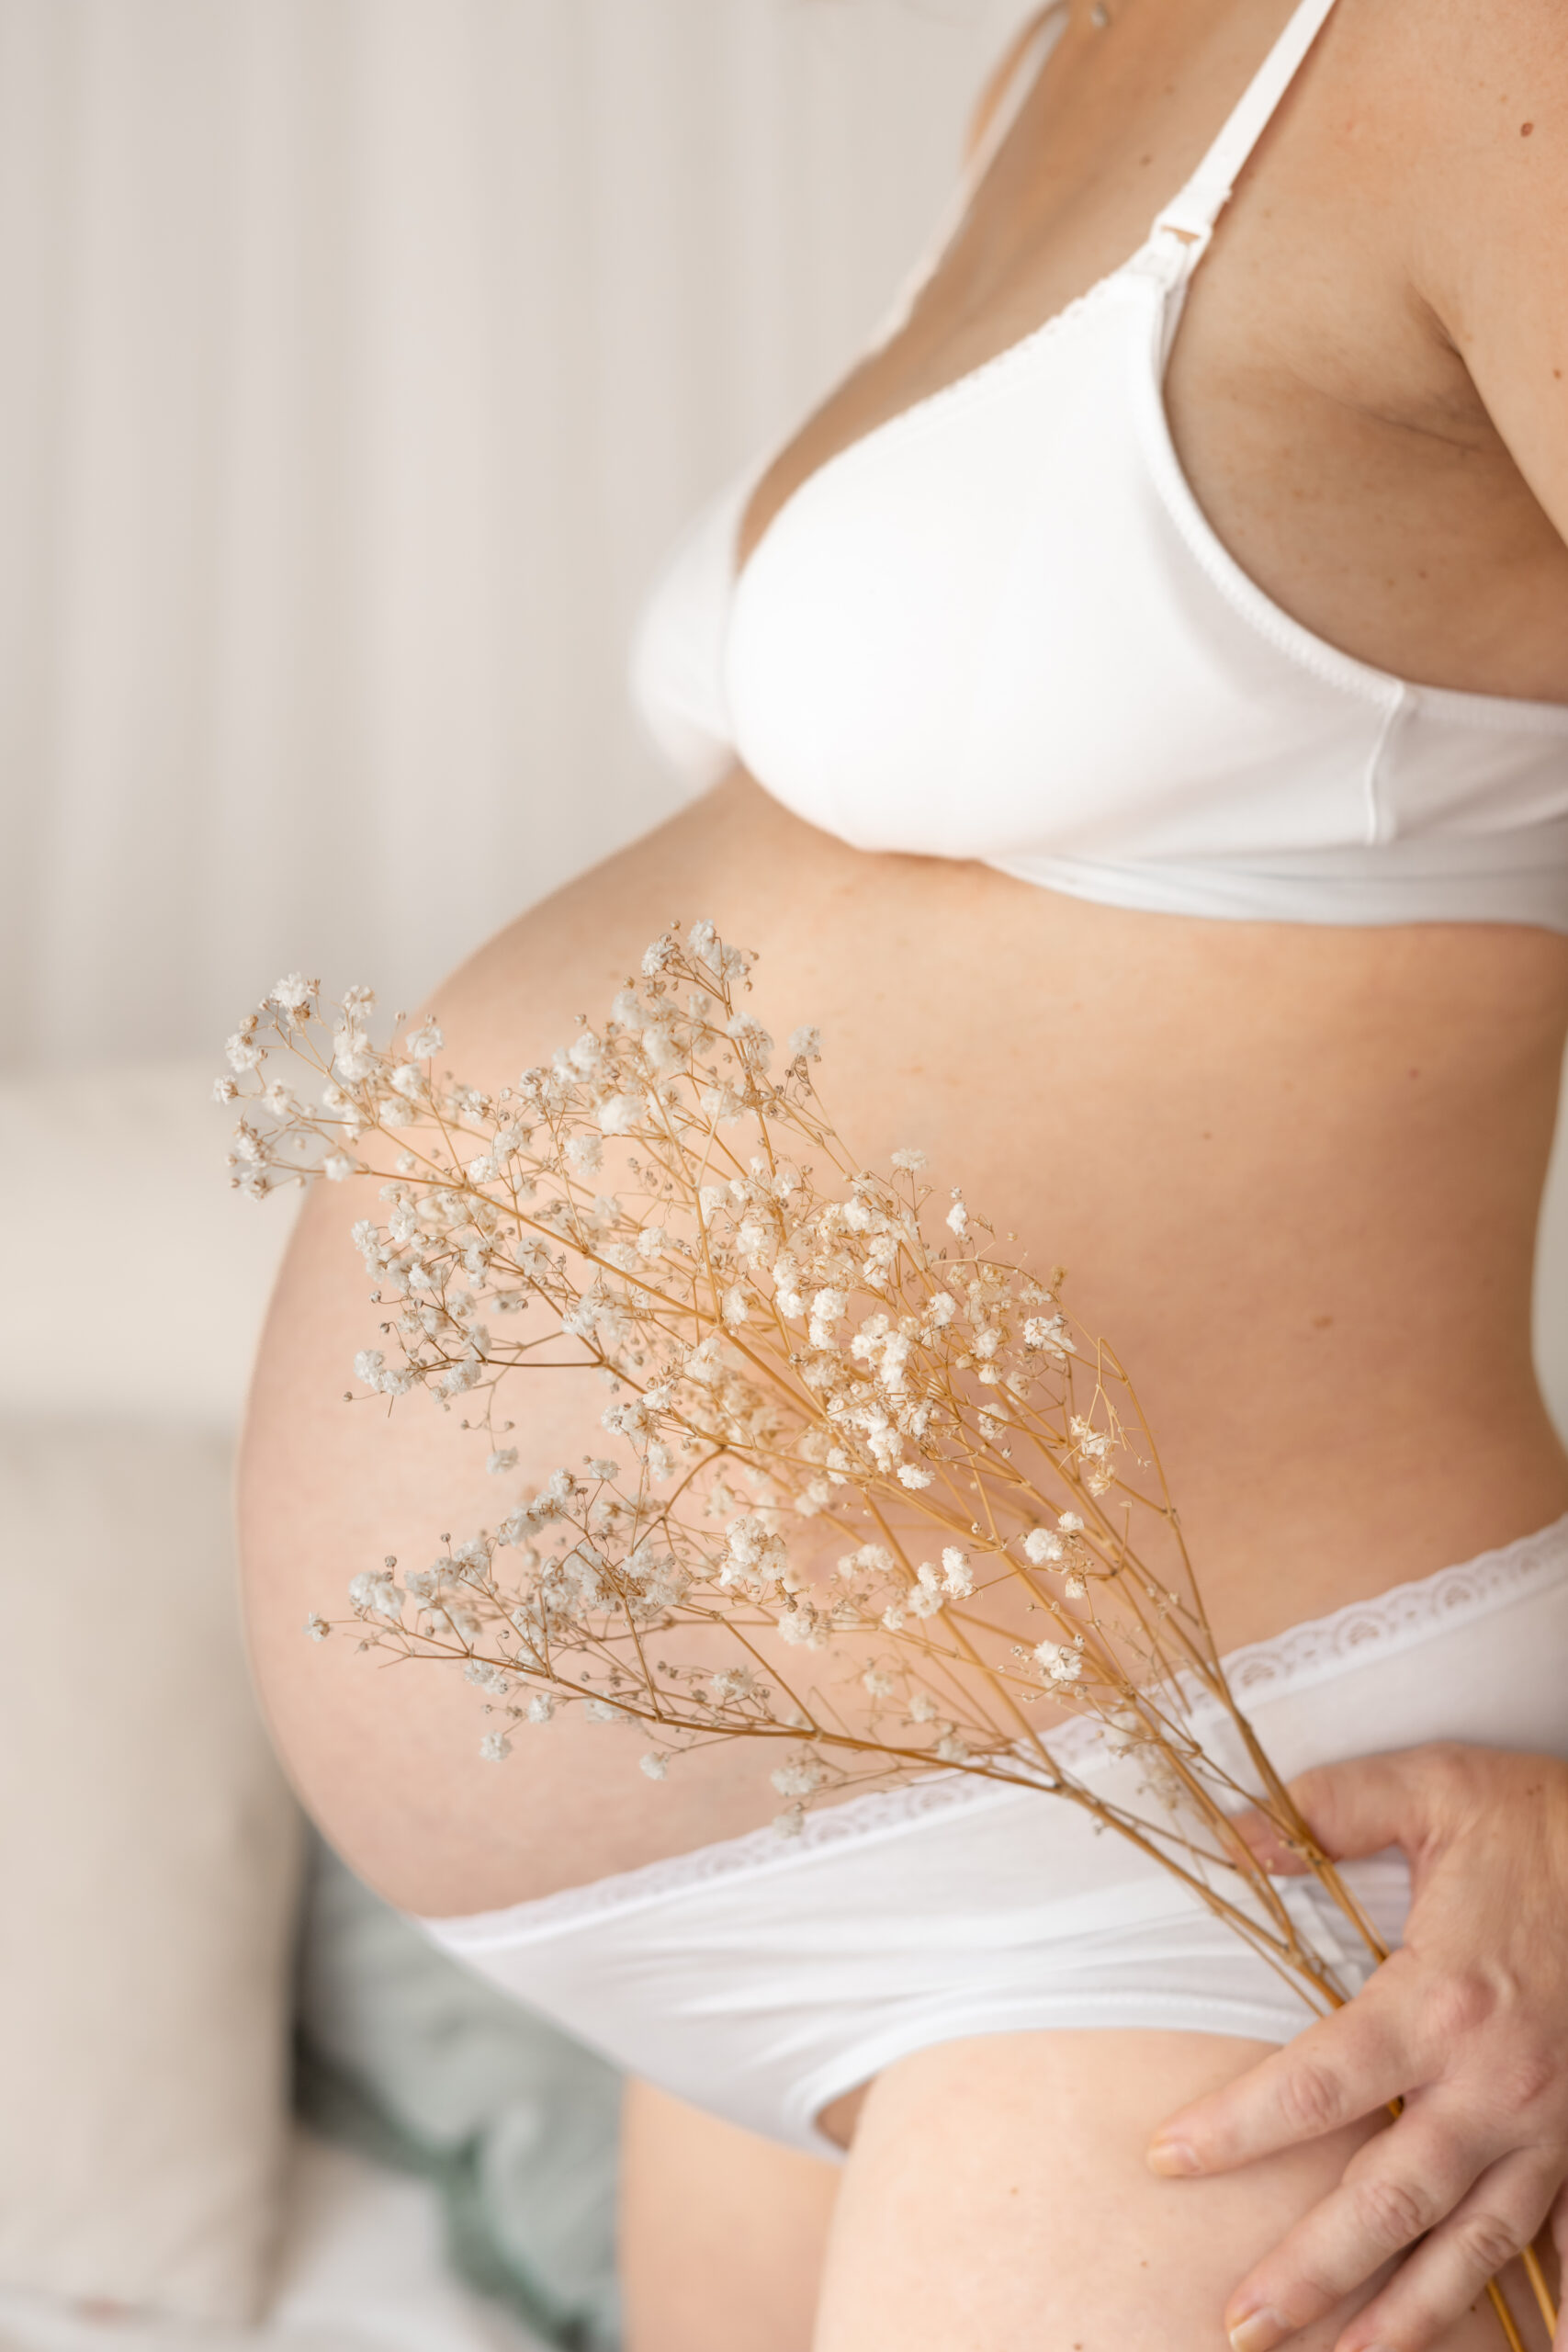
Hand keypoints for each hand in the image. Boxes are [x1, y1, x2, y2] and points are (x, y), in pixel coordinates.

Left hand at [1146, 1743, 1567, 2351]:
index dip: (1236, 2128)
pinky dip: (1557, 2301)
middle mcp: (1494, 2083)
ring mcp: (1552, 2123)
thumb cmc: (1548, 1822)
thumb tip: (1233, 1832)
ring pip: (1473, 2244)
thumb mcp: (1435, 1789)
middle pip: (1388, 2200)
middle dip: (1311, 2273)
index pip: (1316, 2084)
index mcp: (1439, 2001)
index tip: (1166, 2159)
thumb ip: (1329, 1808)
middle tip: (1242, 2326)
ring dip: (1409, 2313)